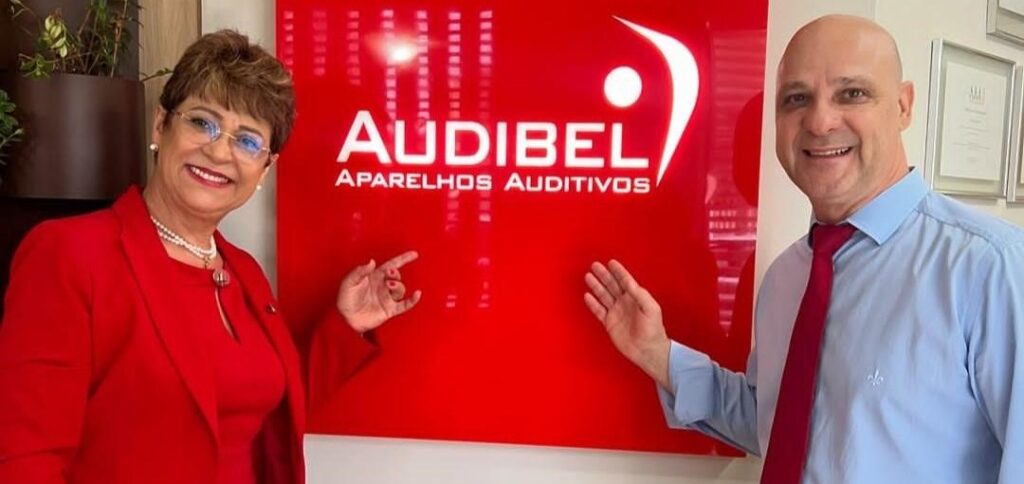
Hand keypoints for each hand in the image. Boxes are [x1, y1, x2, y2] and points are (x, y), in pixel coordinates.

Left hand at [337, 251, 421, 332]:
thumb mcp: (349, 282)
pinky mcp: (389, 309)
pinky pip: (404, 305)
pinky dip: (412, 300)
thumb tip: (371, 262)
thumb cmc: (346, 299)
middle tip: (390, 273)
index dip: (403, 259)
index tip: (413, 254)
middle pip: (397, 277)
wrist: (345, 319)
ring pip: (400, 289)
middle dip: (395, 274)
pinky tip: (417, 294)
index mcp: (375, 277)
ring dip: (397, 285)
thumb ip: (360, 271)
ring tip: (389, 285)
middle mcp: (383, 286)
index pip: (392, 265)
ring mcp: (387, 298)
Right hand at [584, 260, 670, 389]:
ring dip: (596, 286)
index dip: (618, 271)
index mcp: (636, 298)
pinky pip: (599, 311)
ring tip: (588, 276)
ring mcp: (616, 313)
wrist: (648, 350)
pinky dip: (592, 304)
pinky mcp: (610, 323)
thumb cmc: (653, 330)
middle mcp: (625, 303)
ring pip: (603, 296)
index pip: (625, 281)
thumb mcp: (651, 309)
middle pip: (611, 285)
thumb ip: (640, 294)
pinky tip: (587, 296)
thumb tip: (630, 282)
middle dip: (603, 275)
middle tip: (595, 265)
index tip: (611, 262)